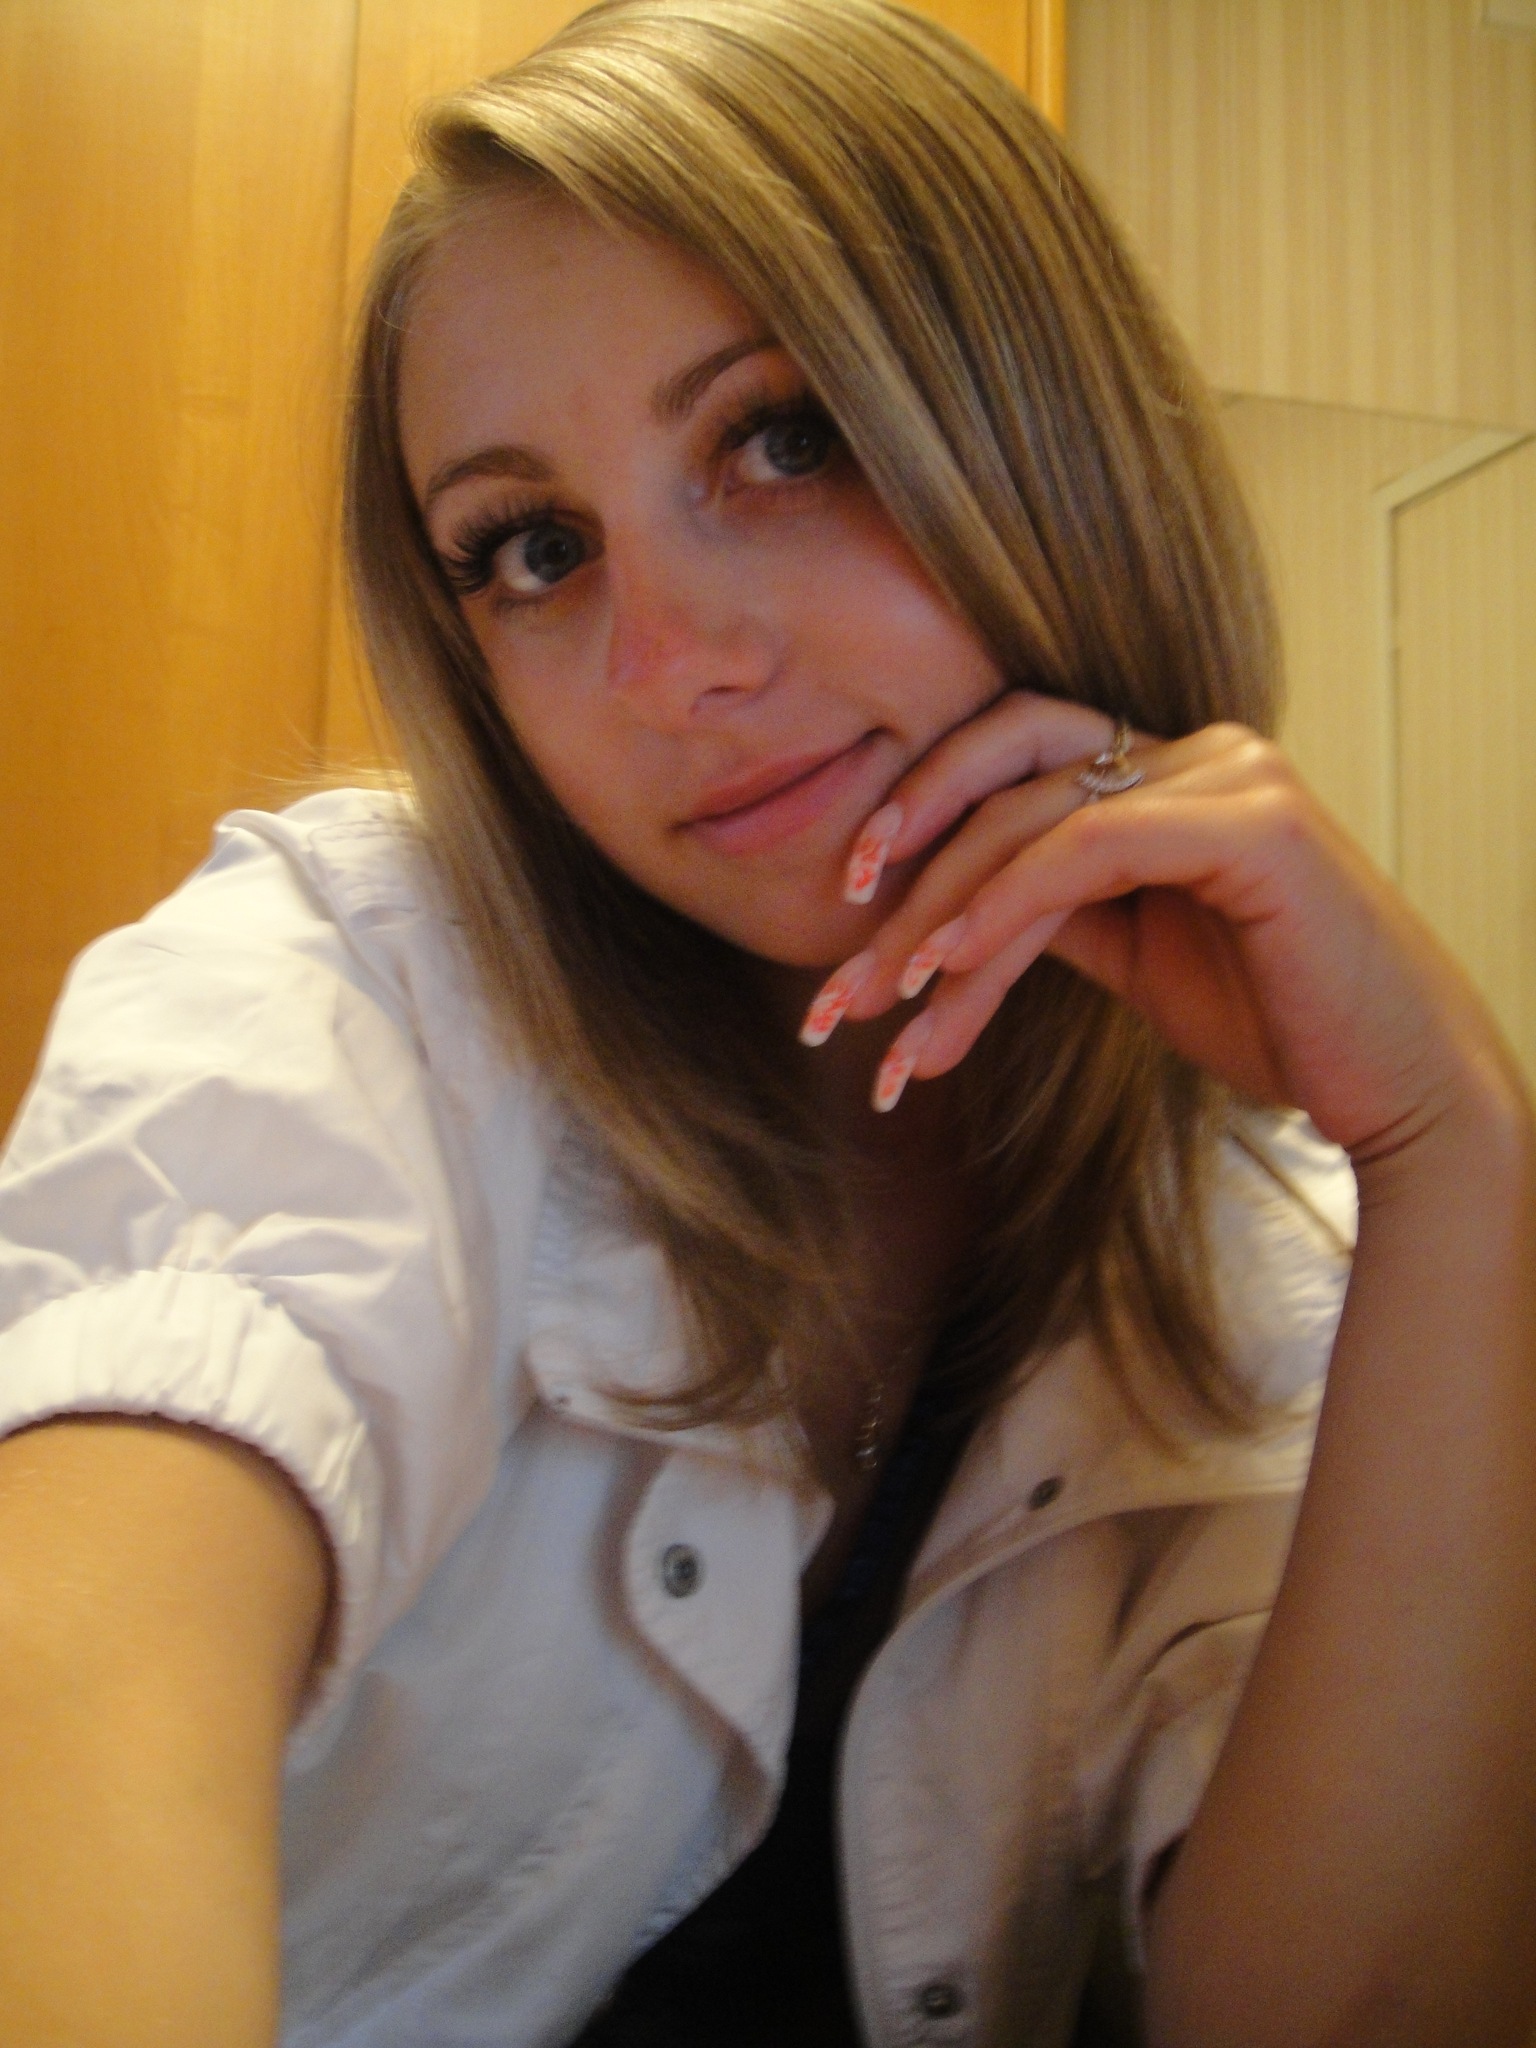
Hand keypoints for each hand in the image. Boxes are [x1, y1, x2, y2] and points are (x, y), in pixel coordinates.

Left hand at [804, 691, 1516, 1158]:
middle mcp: (1197, 750)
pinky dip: (1003, 906)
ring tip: (881, 1001)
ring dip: (940, 914)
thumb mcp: (1133, 953)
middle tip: (841, 968)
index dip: (921, 812)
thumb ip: (1054, 907)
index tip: (851, 902)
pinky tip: (947, 968)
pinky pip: (1087, 847)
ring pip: (1032, 818)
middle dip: (907, 864)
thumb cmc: (1274, 1020)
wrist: (1393, 1084)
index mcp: (1168, 770)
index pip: (1013, 763)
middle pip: (1006, 772)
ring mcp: (1229, 775)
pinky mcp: (1252, 824)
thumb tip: (947, 914)